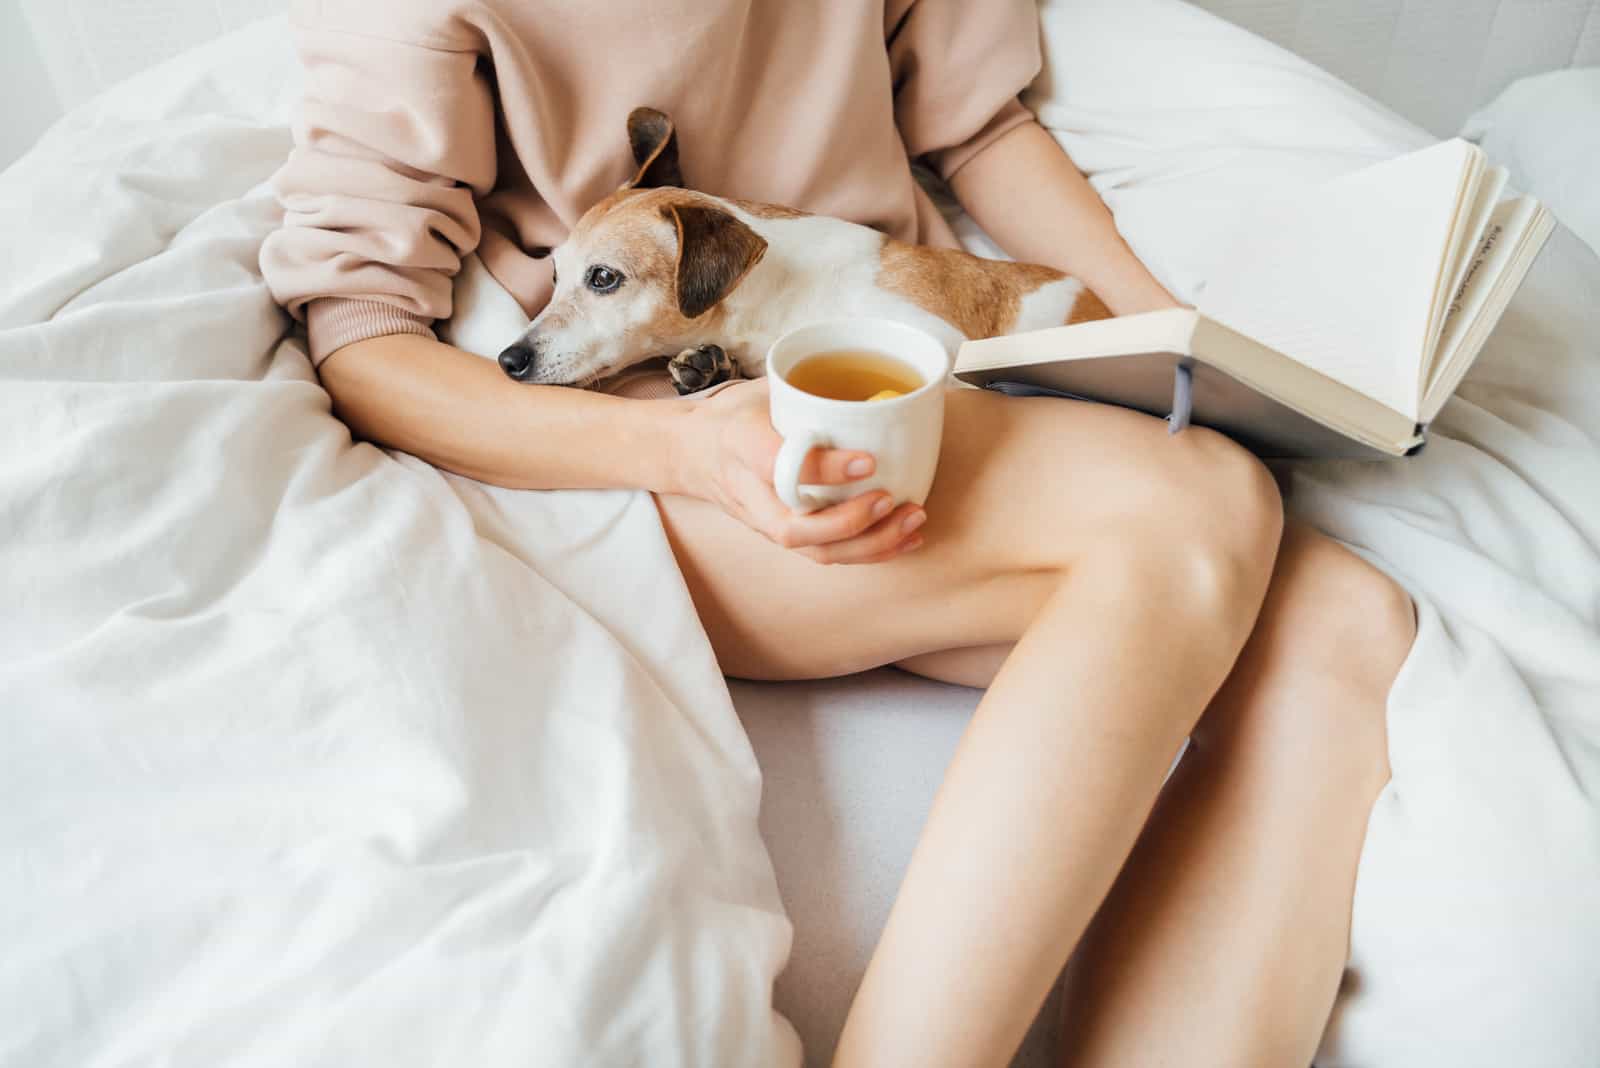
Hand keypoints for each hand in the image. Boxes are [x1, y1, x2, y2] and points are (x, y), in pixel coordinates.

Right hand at [682, 378, 926, 563]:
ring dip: (869, 544)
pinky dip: (870, 551)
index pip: (779, 465)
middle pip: (795, 529)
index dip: (824, 469)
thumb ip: (805, 388)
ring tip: (912, 520)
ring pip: (815, 551)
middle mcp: (750, 493)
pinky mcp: (783, 536)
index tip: (868, 460)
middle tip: (891, 499)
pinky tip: (905, 538)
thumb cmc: (735, 416)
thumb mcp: (761, 389)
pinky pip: (826, 554)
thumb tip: (872, 384)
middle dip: (850, 522)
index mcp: (741, 443)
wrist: (692, 453)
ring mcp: (765, 521)